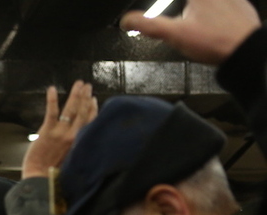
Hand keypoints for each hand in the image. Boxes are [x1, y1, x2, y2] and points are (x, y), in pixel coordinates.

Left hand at [22, 81, 96, 178]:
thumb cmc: (55, 174)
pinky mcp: (47, 131)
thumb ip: (78, 148)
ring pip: (70, 109)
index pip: (90, 121)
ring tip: (79, 84)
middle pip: (82, 112)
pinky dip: (52, 99)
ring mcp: (60, 132)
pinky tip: (52, 89)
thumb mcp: (74, 160)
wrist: (40, 179)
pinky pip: (51, 112)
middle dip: (85, 97)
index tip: (94, 99)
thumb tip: (82, 141)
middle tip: (87, 85)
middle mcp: (73, 135)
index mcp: (80, 142)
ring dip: (75, 95)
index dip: (92, 109)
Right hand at [120, 0, 259, 64]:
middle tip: (177, 16)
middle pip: (191, 3)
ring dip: (197, 9)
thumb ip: (148, 26)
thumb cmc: (216, 41)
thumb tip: (127, 21)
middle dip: (184, 9)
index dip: (159, 5)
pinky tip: (209, 21)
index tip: (155, 7)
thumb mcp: (174, 34)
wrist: (247, 50)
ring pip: (205, 5)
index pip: (174, 1)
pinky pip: (222, 4)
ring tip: (195, 24)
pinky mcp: (240, 4)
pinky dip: (213, 10)